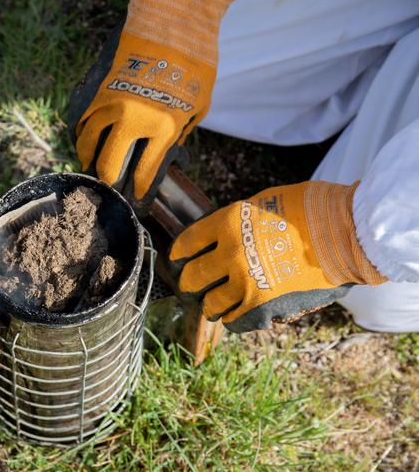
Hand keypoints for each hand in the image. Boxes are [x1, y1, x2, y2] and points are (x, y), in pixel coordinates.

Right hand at [67, 0, 234, 209]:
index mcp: (162, 128)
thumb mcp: (197, 106)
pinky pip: (81, 118)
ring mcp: (111, 104)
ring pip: (88, 141)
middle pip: (109, 164)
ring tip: (90, 165)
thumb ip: (180, 133)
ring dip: (87, 157)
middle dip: (108, 181)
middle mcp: (132, 121)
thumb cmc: (192, 67)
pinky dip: (80, 132)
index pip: (144, 171)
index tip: (136, 196)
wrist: (172, 26)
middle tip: (108, 187)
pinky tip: (84, 139)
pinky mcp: (99, 89)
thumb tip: (168, 153)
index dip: (139, 189)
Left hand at [168, 181, 385, 332]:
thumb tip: (220, 235)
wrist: (348, 232)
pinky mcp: (265, 306)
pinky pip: (235, 322)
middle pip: (192, 277)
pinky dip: (233, 320)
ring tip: (214, 304)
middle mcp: (230, 254)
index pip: (186, 243)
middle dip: (189, 283)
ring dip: (211, 304)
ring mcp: (247, 283)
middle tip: (191, 286)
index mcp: (227, 224)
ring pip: (210, 305)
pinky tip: (236, 315)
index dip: (178, 254)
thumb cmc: (311, 210)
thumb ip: (237, 221)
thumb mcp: (263, 203)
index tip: (177, 260)